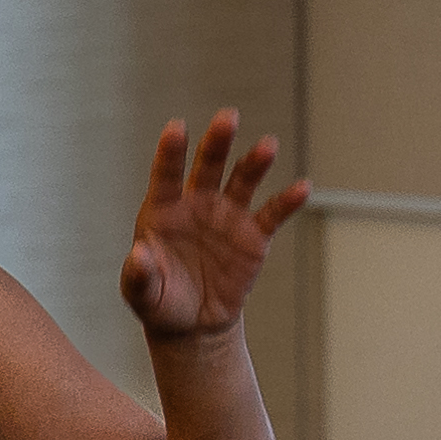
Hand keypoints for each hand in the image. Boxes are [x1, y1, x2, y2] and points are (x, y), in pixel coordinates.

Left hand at [119, 111, 307, 346]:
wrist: (194, 322)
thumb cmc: (160, 301)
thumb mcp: (141, 293)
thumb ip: (137, 275)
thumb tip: (138, 255)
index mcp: (163, 210)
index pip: (166, 175)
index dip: (171, 152)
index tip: (177, 128)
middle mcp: (197, 204)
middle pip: (208, 166)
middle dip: (218, 142)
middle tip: (228, 117)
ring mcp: (227, 216)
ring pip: (242, 181)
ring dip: (255, 163)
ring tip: (268, 146)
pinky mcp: (253, 235)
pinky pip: (272, 214)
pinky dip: (287, 201)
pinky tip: (303, 187)